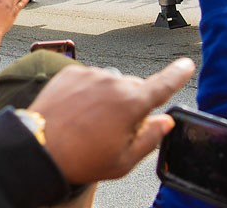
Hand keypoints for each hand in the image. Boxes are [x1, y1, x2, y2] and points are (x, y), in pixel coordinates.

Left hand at [28, 57, 194, 183]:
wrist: (39, 147)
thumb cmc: (81, 158)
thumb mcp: (123, 161)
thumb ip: (150, 138)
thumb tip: (165, 121)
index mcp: (131, 104)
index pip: (163, 85)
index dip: (178, 74)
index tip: (187, 64)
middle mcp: (113, 82)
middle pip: (134, 89)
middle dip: (132, 104)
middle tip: (116, 129)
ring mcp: (90, 74)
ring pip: (111, 83)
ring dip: (109, 97)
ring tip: (91, 122)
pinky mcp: (70, 72)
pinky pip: (89, 79)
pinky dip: (89, 92)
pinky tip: (78, 111)